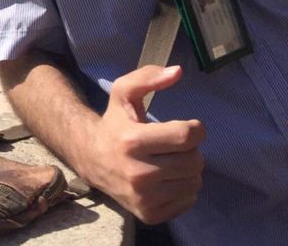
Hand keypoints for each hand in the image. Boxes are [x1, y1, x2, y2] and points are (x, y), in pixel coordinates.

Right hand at [79, 65, 204, 224]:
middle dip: (190, 150)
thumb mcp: (123, 92)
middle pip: (195, 160)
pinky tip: (166, 179)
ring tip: (169, 161)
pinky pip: (189, 200)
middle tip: (173, 145)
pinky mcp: (149, 214)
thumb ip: (148, 77)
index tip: (187, 127)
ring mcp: (144, 198)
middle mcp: (138, 173)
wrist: (91, 158)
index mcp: (132, 141)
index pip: (187, 136)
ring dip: (188, 169)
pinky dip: (183, 188)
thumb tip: (177, 71)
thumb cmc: (114, 122)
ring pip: (195, 182)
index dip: (195, 129)